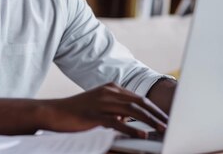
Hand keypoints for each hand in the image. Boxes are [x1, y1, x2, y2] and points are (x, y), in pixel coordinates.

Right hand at [43, 83, 167, 137]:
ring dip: (149, 120)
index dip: (153, 108)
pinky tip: (142, 134)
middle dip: (156, 113)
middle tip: (168, 123)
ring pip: (132, 110)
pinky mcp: (94, 115)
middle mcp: (108, 92)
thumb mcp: (99, 106)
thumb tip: (131, 118)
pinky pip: (117, 122)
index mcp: (111, 88)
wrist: (54, 112)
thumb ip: (115, 109)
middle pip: (139, 102)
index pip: (138, 97)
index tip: (165, 117)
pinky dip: (131, 128)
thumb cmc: (77, 112)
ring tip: (161, 129)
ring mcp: (101, 102)